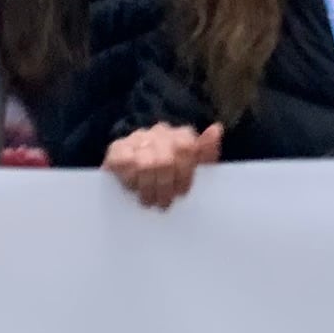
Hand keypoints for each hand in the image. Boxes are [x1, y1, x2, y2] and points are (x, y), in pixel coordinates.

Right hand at [103, 122, 218, 209]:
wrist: (135, 170)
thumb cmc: (172, 174)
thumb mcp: (193, 167)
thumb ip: (206, 152)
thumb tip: (216, 129)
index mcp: (181, 136)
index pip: (186, 148)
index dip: (184, 175)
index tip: (181, 193)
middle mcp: (160, 132)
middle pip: (166, 160)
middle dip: (165, 186)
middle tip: (163, 203)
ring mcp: (137, 138)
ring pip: (145, 164)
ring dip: (148, 187)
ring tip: (148, 201)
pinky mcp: (117, 148)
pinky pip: (124, 163)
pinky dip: (129, 180)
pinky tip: (132, 188)